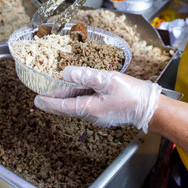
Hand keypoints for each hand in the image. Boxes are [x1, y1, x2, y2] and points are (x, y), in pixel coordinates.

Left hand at [34, 66, 161, 132]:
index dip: (48, 103)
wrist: (151, 108)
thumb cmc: (132, 94)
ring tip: (58, 88)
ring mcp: (99, 115)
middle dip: (55, 100)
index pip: (62, 107)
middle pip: (68, 107)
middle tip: (43, 93)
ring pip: (77, 106)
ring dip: (67, 97)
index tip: (36, 100)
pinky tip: (80, 88)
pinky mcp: (106, 112)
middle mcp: (92, 115)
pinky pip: (87, 105)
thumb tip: (66, 73)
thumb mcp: (107, 80)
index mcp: (90, 108)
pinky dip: (79, 97)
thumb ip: (85, 75)